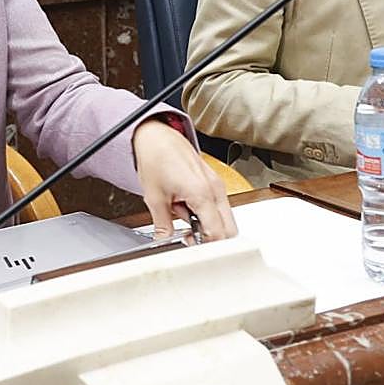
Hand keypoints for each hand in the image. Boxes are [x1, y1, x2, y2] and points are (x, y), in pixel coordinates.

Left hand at [132, 119, 236, 243]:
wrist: (156, 135)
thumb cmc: (156, 157)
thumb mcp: (155, 198)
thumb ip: (163, 226)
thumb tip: (165, 243)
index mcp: (202, 193)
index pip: (217, 233)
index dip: (206, 247)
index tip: (192, 250)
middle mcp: (215, 188)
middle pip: (228, 229)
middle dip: (212, 240)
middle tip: (190, 240)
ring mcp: (217, 184)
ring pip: (226, 218)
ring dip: (209, 226)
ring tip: (183, 217)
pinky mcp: (213, 181)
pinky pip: (219, 206)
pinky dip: (207, 214)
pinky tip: (187, 208)